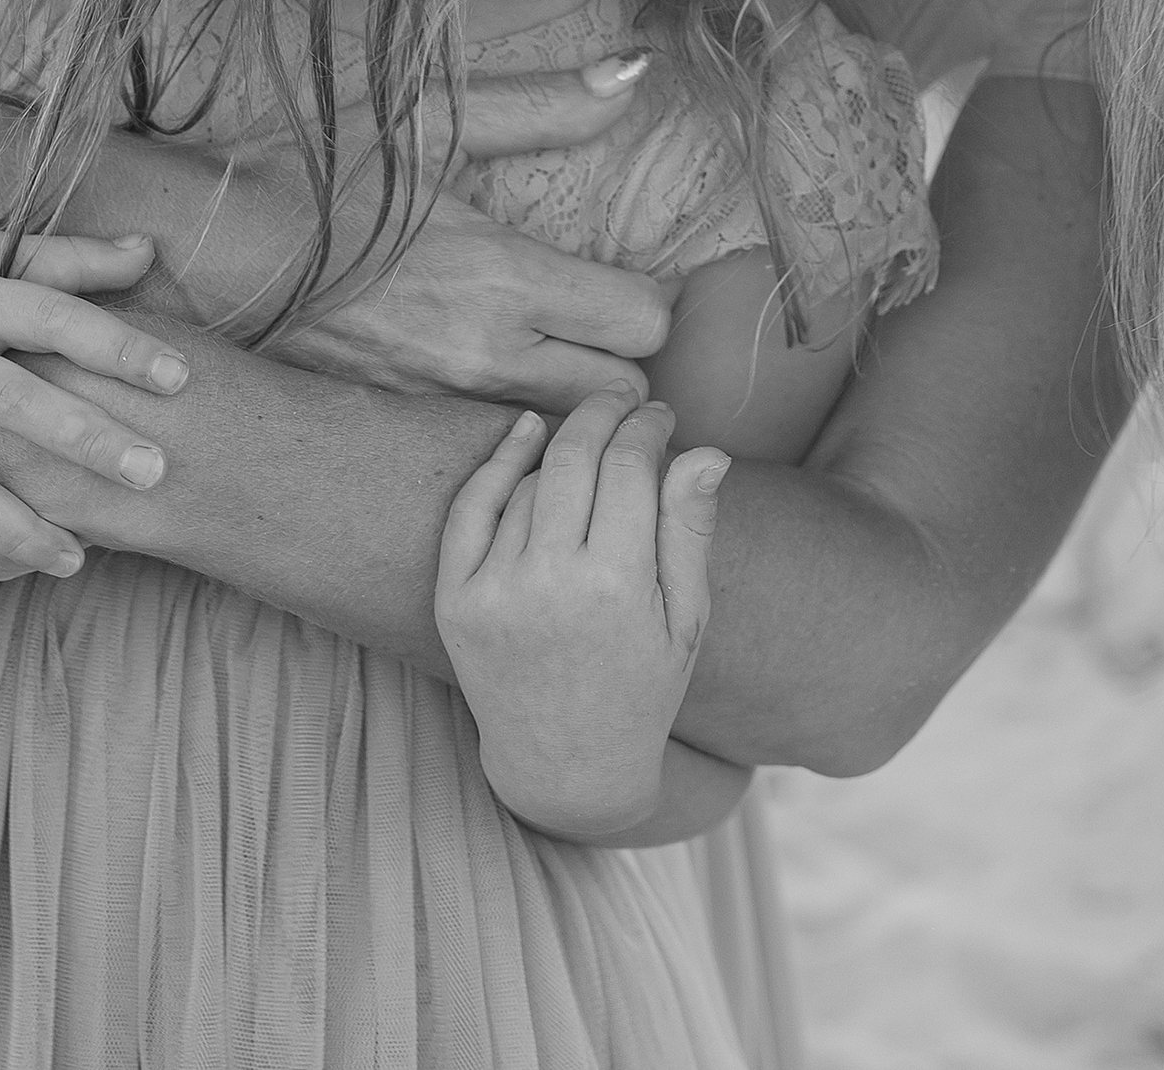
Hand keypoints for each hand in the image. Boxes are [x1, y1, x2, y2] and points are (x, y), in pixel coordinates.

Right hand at [148, 55, 674, 414]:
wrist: (205, 249)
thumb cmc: (316, 170)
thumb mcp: (426, 117)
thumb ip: (541, 103)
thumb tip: (633, 68)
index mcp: (500, 275)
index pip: (644, 321)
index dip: (653, 297)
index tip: (630, 276)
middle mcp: (481, 351)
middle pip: (621, 394)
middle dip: (628, 359)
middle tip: (605, 321)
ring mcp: (440, 397)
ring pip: (563, 429)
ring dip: (577, 397)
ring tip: (560, 352)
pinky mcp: (406, 420)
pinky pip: (497, 438)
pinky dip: (518, 419)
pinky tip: (498, 375)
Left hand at [433, 390, 726, 838]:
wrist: (564, 761)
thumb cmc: (641, 686)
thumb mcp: (686, 616)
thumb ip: (691, 529)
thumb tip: (707, 450)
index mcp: (618, 586)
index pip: (630, 467)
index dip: (648, 428)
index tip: (662, 415)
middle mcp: (550, 584)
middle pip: (575, 457)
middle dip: (604, 415)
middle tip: (625, 402)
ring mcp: (495, 591)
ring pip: (532, 481)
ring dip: (565, 452)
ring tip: (594, 457)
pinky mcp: (456, 600)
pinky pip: (474, 508)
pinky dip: (499, 463)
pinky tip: (524, 433)